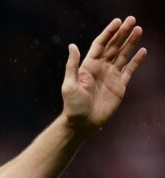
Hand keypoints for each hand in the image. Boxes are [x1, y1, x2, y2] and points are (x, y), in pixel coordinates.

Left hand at [61, 16, 145, 130]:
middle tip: (132, 20)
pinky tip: (142, 51)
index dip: (109, 32)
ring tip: (139, 30)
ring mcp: (111, 76)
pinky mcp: (119, 85)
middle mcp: (100, 68)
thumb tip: (72, 46)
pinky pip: (130, 69)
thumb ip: (72, 65)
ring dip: (131, 43)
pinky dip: (136, 60)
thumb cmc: (73, 105)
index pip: (100, 44)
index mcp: (88, 66)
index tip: (117, 22)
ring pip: (123, 55)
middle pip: (114, 46)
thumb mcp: (69, 84)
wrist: (83, 122)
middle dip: (122, 33)